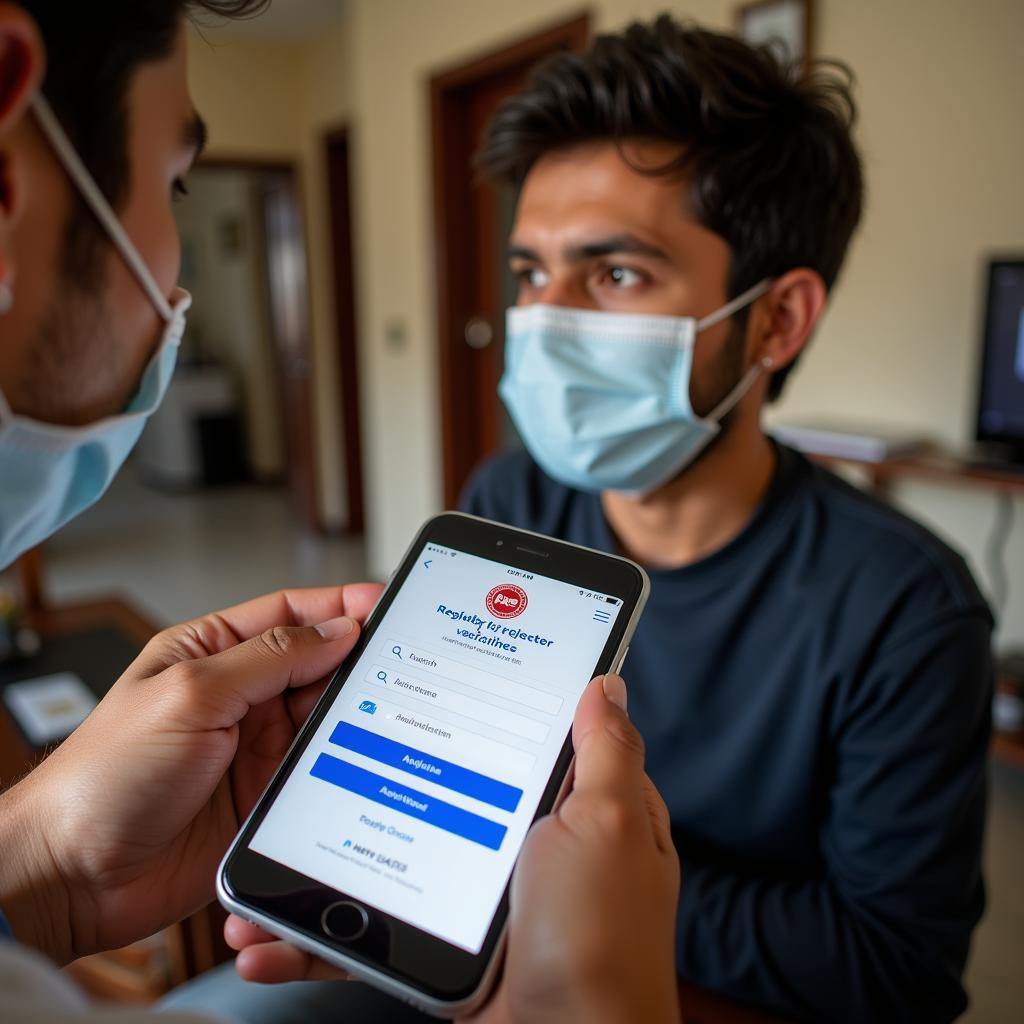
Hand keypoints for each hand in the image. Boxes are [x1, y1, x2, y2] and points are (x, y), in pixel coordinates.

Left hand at [0, 583, 381, 963]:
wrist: (73, 878)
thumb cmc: (103, 778)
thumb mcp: (190, 695)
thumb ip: (268, 658)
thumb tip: (336, 629)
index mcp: (211, 654)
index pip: (289, 615)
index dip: (339, 605)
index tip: (384, 601)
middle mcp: (238, 697)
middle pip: (317, 666)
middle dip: (358, 662)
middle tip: (403, 662)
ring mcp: (254, 749)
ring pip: (326, 720)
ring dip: (356, 716)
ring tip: (393, 711)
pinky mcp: (266, 798)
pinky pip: (322, 773)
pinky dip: (349, 765)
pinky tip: (370, 760)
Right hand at [226, 675, 680, 1023]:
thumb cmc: (602, 936)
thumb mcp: (609, 822)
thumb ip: (604, 751)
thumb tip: (603, 683)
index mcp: (577, 807)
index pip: (528, 734)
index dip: (484, 705)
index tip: (424, 682)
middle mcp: (532, 846)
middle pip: (446, 789)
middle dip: (382, 780)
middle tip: (323, 756)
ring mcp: (483, 897)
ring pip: (398, 858)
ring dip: (334, 860)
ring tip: (275, 855)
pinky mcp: (447, 943)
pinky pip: (377, 931)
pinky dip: (322, 939)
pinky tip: (274, 939)